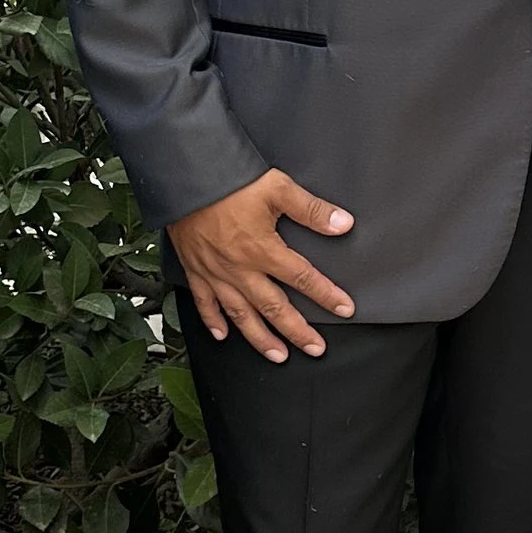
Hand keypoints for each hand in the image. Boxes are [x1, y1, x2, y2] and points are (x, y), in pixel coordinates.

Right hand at [169, 169, 355, 359]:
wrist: (186, 177)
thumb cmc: (229, 181)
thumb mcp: (277, 188)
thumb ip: (312, 210)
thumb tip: (343, 224)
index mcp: (262, 249)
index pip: (302, 278)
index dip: (326, 295)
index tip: (345, 309)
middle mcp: (240, 268)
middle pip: (274, 307)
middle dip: (297, 331)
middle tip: (315, 349)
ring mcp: (215, 273)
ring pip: (241, 315)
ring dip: (260, 338)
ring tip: (278, 355)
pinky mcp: (195, 270)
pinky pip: (205, 303)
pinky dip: (213, 321)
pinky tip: (223, 335)